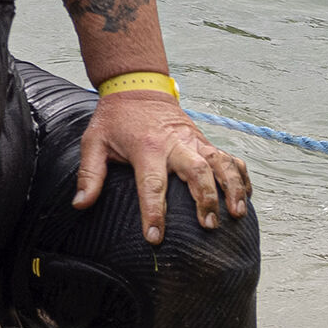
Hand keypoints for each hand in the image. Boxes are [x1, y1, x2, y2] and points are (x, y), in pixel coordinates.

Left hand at [74, 88, 251, 244]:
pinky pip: (229, 158)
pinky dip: (240, 175)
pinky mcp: (205, 141)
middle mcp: (176, 144)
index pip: (152, 185)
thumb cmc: (114, 120)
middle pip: (198, 172)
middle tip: (209, 226)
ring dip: (233, 188)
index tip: (155, 238)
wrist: (138, 89)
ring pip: (221, 163)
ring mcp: (194, 141)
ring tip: (237, 213)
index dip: (154, 213)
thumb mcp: (93, 143)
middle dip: (206, 199)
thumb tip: (80, 204)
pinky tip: (246, 196)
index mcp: (146, 148)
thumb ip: (89, 175)